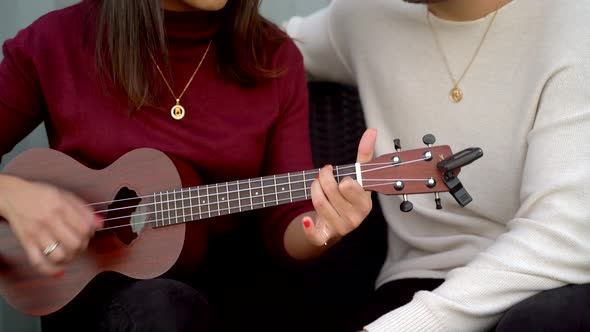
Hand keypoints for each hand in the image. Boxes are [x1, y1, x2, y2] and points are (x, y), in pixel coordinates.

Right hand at [0, 176, 102, 275]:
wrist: (13, 195)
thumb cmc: (41, 195)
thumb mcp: (65, 195)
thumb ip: (84, 209)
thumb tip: (100, 224)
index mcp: (61, 206)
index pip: (85, 227)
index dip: (91, 233)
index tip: (88, 232)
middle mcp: (49, 220)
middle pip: (75, 243)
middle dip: (82, 246)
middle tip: (80, 242)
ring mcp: (37, 233)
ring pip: (59, 255)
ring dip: (69, 258)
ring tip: (70, 253)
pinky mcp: (26, 243)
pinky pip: (38, 262)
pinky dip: (51, 270)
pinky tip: (59, 268)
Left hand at [303, 128, 376, 244]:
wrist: (337, 222)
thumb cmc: (348, 197)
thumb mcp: (357, 177)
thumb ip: (364, 155)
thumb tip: (371, 131)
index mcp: (365, 203)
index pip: (348, 185)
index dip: (338, 176)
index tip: (336, 173)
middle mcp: (356, 218)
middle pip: (332, 191)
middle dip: (323, 179)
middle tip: (322, 175)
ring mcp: (341, 228)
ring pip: (320, 203)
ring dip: (313, 189)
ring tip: (315, 184)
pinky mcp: (326, 236)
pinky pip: (316, 235)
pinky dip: (309, 228)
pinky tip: (306, 219)